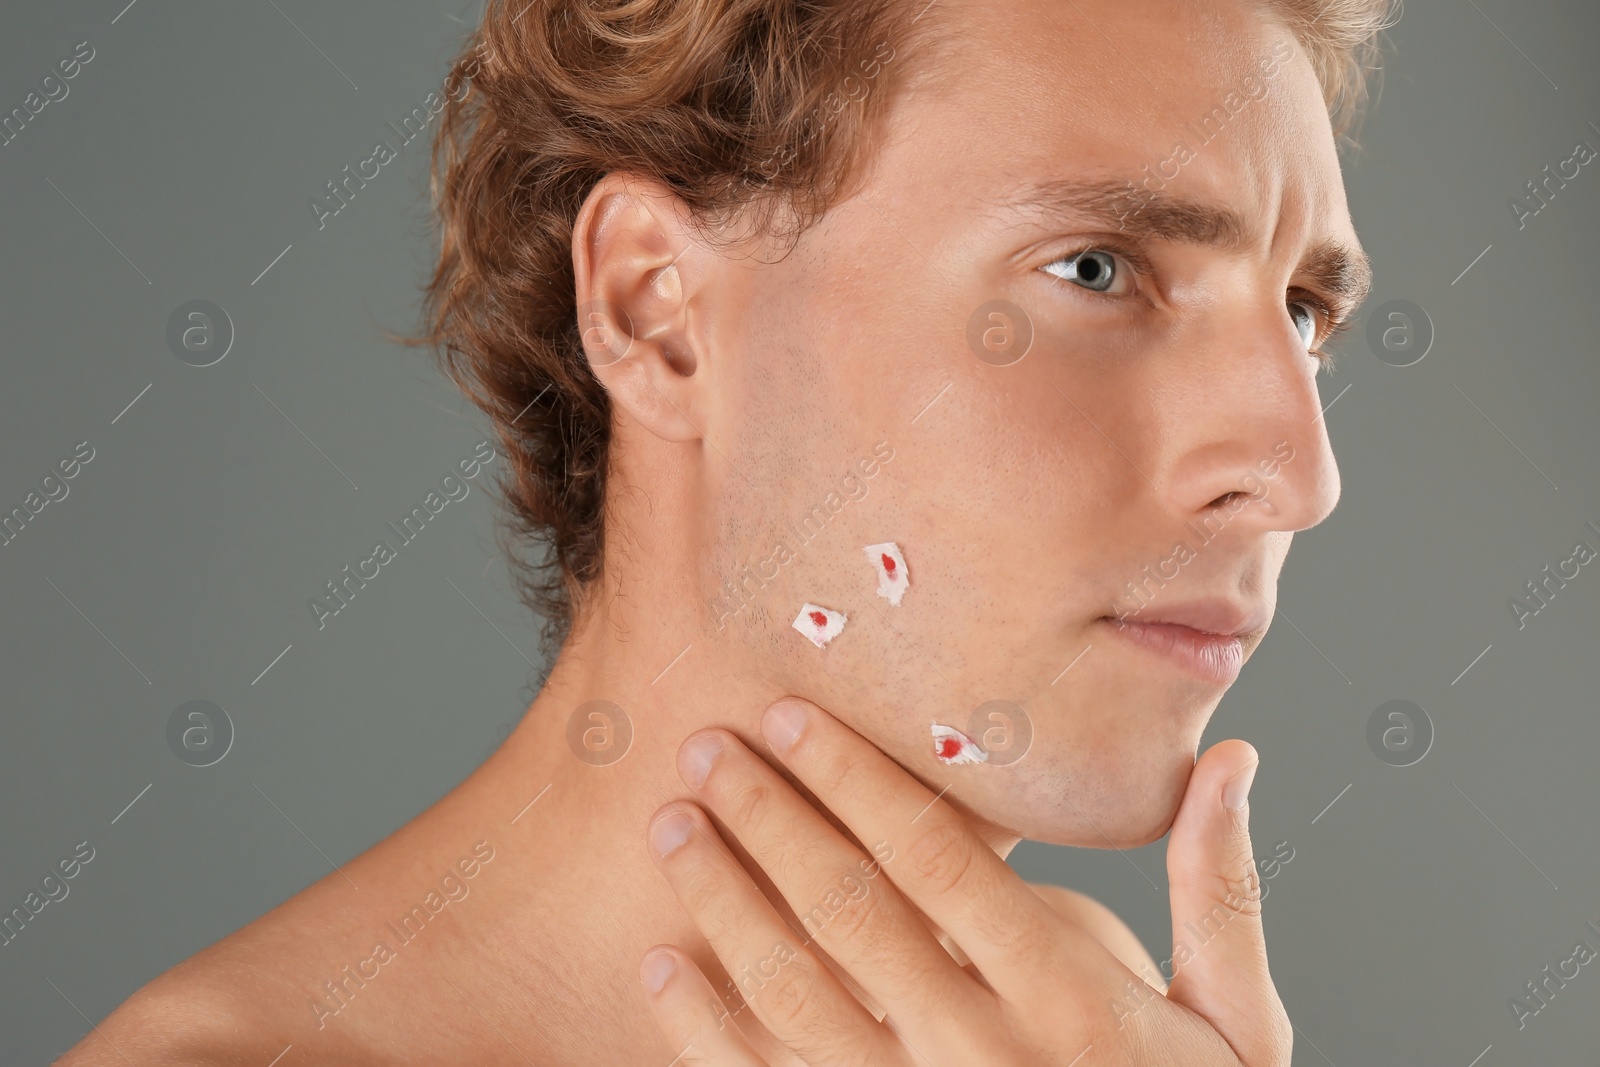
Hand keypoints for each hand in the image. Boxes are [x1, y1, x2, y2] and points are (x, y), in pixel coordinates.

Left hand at [637, 698, 1290, 1064]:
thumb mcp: (1235, 1023)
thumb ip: (1219, 890)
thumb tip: (1231, 758)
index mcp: (1071, 999)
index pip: (938, 861)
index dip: (856, 780)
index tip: (793, 718)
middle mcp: (981, 1053)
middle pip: (848, 910)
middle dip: (768, 817)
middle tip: (708, 747)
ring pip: (791, 992)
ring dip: (721, 901)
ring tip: (673, 827)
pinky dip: (701, 1030)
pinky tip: (660, 968)